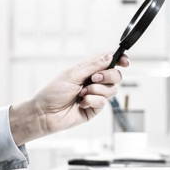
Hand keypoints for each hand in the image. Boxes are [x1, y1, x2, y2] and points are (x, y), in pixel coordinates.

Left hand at [9, 53, 128, 144]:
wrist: (44, 113)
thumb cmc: (53, 92)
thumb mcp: (72, 74)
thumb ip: (93, 65)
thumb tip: (110, 56)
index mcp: (89, 70)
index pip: (109, 62)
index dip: (120, 61)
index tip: (125, 62)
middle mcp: (94, 81)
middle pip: (116, 76)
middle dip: (107, 76)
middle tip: (93, 79)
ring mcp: (96, 95)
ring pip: (112, 90)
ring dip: (96, 90)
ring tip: (82, 94)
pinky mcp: (95, 108)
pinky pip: (103, 102)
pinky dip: (92, 101)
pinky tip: (81, 103)